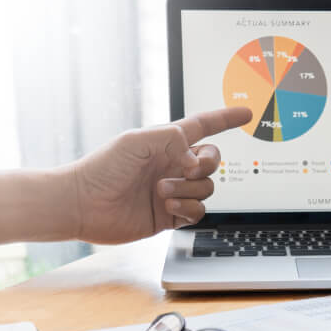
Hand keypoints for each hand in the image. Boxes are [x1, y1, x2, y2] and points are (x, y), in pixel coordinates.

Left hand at [62, 106, 251, 243]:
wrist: (84, 205)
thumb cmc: (103, 168)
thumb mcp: (138, 141)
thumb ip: (173, 140)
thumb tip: (196, 160)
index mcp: (167, 142)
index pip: (204, 126)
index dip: (226, 118)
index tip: (245, 113)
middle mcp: (173, 166)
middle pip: (212, 162)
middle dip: (205, 166)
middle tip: (184, 170)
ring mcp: (174, 192)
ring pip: (207, 189)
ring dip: (188, 190)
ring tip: (161, 192)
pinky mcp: (171, 216)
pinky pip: (198, 212)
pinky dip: (188, 209)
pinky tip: (167, 207)